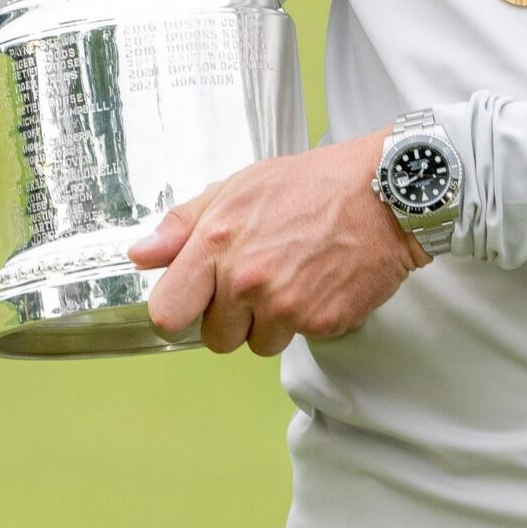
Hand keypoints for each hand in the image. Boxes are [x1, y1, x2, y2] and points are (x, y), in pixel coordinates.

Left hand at [129, 131, 428, 356]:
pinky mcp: (321, 322)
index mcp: (217, 242)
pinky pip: (300, 339)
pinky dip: (311, 317)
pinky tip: (323, 281)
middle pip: (214, 338)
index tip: (196, 301)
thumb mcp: (239, 186)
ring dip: (273, 322)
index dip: (180, 310)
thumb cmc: (315, 184)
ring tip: (296, 276)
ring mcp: (285, 305)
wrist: (385, 193)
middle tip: (260, 280)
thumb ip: (184, 224)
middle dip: (232, 317)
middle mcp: (246, 279)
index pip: (167, 313)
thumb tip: (141, 255)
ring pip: (259, 343)